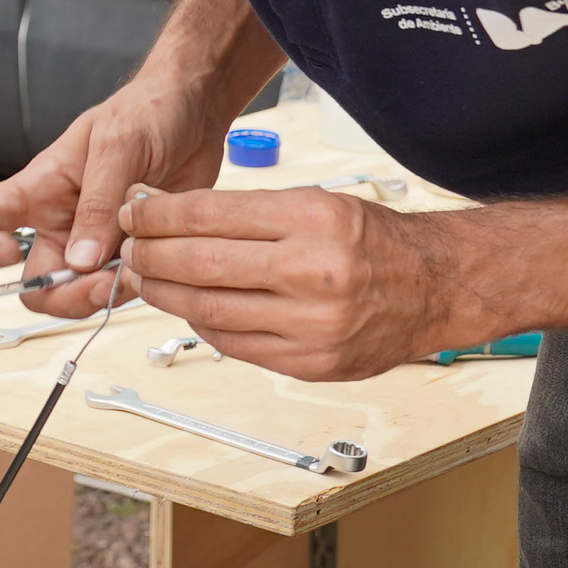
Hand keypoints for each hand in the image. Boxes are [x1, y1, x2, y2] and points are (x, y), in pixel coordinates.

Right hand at [0, 71, 238, 307]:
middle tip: (98, 284)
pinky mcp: (130, 251)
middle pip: (35, 280)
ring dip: (104, 294)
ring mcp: (96, 241)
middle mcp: (61, 222)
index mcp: (40, 188)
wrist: (194, 113)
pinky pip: (121, 286)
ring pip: (79, 292)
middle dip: (62, 295)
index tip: (8, 255)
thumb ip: (98, 203)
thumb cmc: (146, 111)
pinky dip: (136, 285)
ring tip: (137, 268)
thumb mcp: (117, 147)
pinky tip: (155, 261)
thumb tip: (80, 260)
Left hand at [122, 183, 476, 380]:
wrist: (436, 288)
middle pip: (200, 264)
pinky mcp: (311, 364)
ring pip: (209, 310)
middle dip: (151, 255)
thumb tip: (171, 217)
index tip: (134, 212)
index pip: (209, 215)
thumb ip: (250, 213)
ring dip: (166, 295)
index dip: (159, 215)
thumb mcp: (318, 203)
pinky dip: (202, 325)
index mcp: (314, 220)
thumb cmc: (373, 242)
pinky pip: (234, 345)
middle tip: (131, 249)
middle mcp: (314, 272)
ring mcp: (312, 325)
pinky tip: (190, 309)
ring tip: (149, 280)